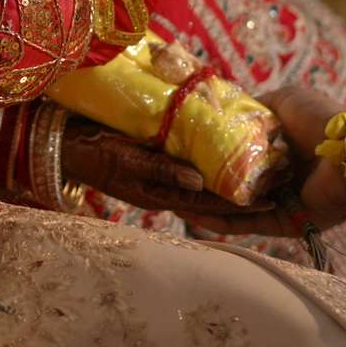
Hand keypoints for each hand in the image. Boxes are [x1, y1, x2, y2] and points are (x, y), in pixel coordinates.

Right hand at [60, 120, 266, 214]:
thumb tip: (202, 184)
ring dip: (230, 176)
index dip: (238, 204)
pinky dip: (212, 162)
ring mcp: (161, 175)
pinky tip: (229, 151)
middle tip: (279, 183)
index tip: (270, 201)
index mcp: (159, 195)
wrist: (66, 142)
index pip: (207, 204)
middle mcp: (165, 188)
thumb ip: (162, 170)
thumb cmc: (93, 151)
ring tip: (263, 168)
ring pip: (204, 181)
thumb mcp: (126, 160)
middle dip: (242, 191)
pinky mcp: (158, 159)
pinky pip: (191, 165)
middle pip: (211, 195)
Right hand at [180, 86, 345, 236]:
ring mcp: (277, 201)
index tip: (180, 150)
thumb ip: (255, 107)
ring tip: (174, 201)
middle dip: (201, 182)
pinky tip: (193, 216)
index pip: (235, 154)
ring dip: (205, 204)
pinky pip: (245, 224)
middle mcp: (274, 176)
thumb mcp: (284, 99)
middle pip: (230, 182)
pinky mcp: (281, 222)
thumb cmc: (320, 119)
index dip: (208, 152)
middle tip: (171, 179)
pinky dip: (220, 221)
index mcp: (276, 148)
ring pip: (233, 205)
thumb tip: (227, 111)